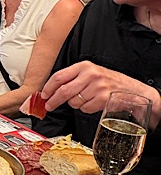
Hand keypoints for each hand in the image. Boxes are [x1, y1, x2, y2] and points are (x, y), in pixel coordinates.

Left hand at [42, 61, 160, 125]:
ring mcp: (98, 86)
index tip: (44, 95)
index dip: (48, 87)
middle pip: (64, 91)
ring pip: (74, 102)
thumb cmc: (108, 82)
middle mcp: (91, 74)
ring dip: (75, 104)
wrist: (132, 90)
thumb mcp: (90, 73)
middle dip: (53, 101)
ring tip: (85, 99)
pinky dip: (86, 108)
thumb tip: (51, 91)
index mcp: (84, 66)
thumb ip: (72, 78)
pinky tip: (94, 103)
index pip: (59, 76)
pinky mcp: (103, 98)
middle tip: (49, 106)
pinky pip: (85, 108)